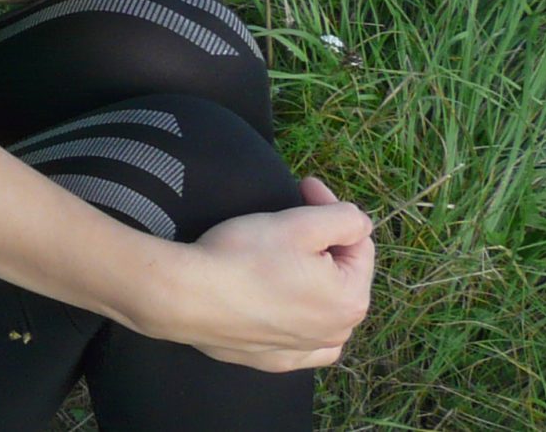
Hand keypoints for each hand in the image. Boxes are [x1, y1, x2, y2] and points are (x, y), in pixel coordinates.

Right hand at [142, 178, 374, 370]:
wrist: (186, 296)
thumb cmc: (244, 256)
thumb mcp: (299, 223)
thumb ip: (345, 218)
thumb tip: (359, 223)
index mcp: (351, 299)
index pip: (357, 242)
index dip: (330, 208)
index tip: (302, 186)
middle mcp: (337, 332)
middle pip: (340, 275)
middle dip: (322, 245)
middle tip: (286, 221)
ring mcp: (305, 351)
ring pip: (322, 309)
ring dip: (311, 281)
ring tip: (281, 259)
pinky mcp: (274, 361)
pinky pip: (300, 341)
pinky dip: (296, 322)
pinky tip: (279, 306)